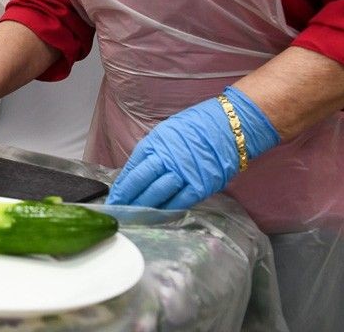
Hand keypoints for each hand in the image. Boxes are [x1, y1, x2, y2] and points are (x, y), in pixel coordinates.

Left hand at [107, 85, 279, 209]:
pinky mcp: (200, 186)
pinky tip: (157, 216)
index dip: (122, 187)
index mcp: (155, 144)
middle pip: (141, 184)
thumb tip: (138, 171)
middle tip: (118, 212)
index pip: (132, 170)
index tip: (113, 198)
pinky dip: (166, 210)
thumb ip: (153, 152)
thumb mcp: (166, 133)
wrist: (230, 127)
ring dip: (144, 208)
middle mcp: (166, 159)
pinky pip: (179, 202)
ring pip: (157, 195)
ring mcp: (183, 173)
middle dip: (128, 200)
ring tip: (134, 217)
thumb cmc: (197, 127)